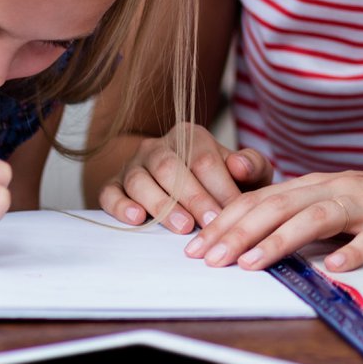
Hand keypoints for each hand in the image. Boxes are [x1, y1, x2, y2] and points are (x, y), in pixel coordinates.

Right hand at [100, 122, 271, 233]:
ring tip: (182, 227)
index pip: (204, 159)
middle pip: (172, 168)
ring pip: (141, 180)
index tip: (234, 212)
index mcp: (191, 137)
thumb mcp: (244, 172)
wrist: (178, 183)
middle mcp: (159, 147)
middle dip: (194, 197)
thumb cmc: (219, 182)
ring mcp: (134, 166)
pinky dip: (121, 206)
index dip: (220, 187)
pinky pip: (110, 193)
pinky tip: (137, 219)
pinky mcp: (114, 185)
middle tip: (210, 223)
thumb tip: (240, 166)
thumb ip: (252, 165)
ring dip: (162, 204)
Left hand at [186, 168, 362, 273]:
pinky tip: (335, 269)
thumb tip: (251, 239)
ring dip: (281, 240)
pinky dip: (354, 251)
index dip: (227, 222)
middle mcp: (338, 188)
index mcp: (318, 185)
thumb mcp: (339, 205)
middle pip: (280, 206)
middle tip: (208, 258)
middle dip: (240, 232)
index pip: (263, 200)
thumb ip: (302, 216)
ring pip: (317, 217)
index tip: (195, 247)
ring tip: (252, 263)